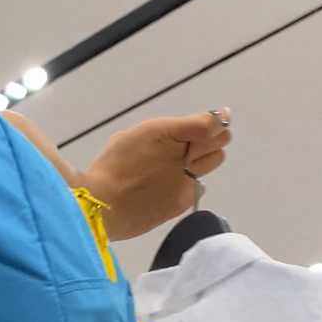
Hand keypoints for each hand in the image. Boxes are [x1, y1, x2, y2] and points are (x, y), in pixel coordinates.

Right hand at [83, 109, 231, 240]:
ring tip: (186, 163)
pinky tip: (171, 186)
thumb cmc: (111, 166)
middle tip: (202, 141)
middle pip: (220, 140)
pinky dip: (190, 183)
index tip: (220, 117)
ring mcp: (186, 178)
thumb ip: (166, 132)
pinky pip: (198, 186)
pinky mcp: (183, 201)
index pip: (211, 122)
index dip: (218, 119)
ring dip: (207, 158)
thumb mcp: (137, 135)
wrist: (101, 204)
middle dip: (215, 137)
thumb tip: (189, 129)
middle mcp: (183, 154)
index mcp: (169, 132)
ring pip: (214, 161)